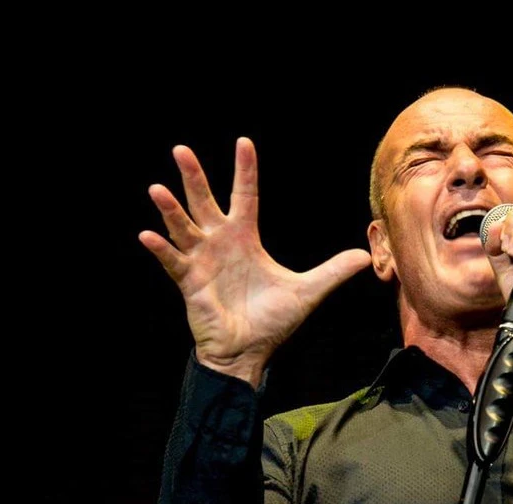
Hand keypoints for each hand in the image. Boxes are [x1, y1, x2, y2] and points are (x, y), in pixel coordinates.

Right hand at [139, 137, 371, 385]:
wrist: (250, 352)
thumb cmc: (272, 321)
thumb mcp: (308, 292)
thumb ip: (333, 271)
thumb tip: (365, 256)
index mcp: (245, 239)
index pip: (244, 196)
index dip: (245, 171)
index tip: (244, 142)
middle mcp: (219, 243)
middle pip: (204, 202)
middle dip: (194, 177)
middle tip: (181, 149)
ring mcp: (201, 262)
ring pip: (182, 228)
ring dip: (170, 210)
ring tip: (158, 189)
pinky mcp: (189, 283)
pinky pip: (172, 262)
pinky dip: (161, 250)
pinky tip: (147, 236)